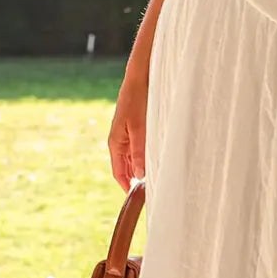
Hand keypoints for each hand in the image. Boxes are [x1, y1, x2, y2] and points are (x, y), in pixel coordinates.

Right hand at [107, 71, 148, 189]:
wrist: (141, 78)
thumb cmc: (138, 100)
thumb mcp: (140, 127)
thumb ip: (140, 151)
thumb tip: (140, 175)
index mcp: (116, 143)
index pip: (119, 173)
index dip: (127, 187)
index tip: (139, 199)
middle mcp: (120, 142)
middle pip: (128, 168)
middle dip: (138, 180)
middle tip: (154, 191)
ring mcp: (128, 136)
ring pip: (136, 159)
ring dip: (145, 168)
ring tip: (159, 178)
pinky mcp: (137, 129)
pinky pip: (141, 149)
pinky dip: (148, 156)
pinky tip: (160, 160)